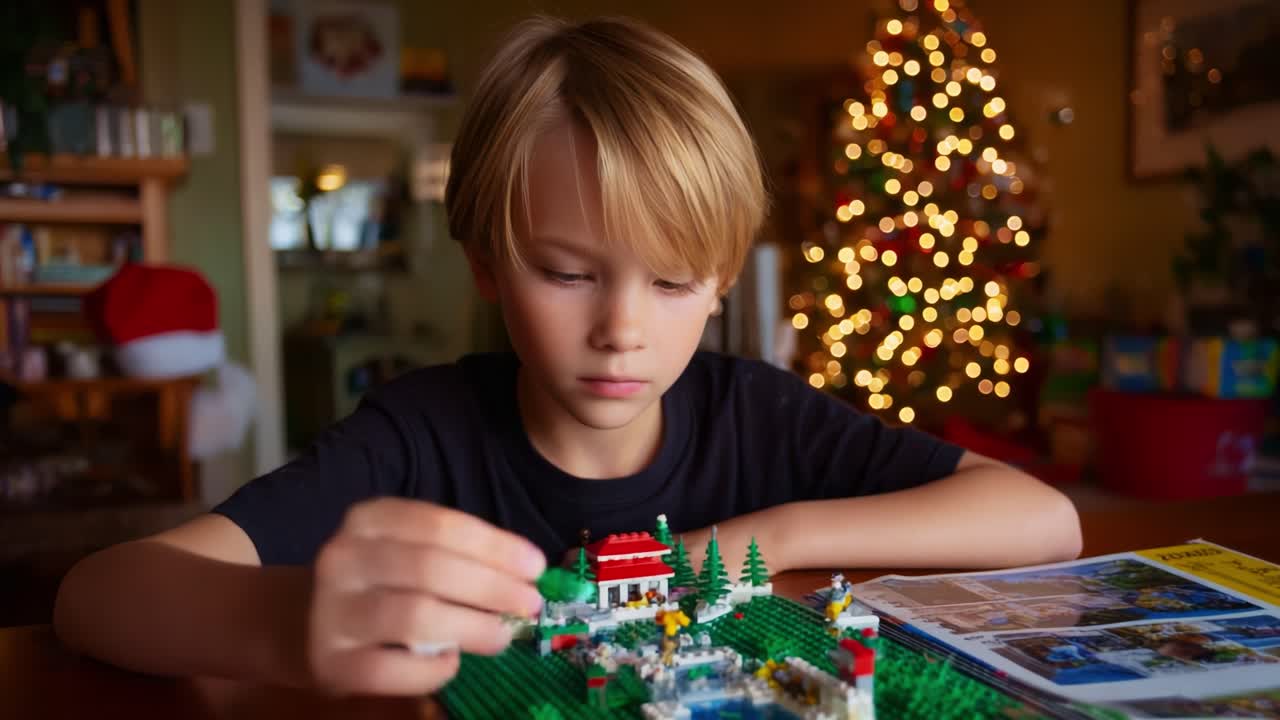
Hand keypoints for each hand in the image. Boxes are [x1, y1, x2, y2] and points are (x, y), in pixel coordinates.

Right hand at [307, 498, 545, 694]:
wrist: (298, 621)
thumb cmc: (375, 581)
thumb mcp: (403, 549)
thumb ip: (454, 555)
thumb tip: (525, 574)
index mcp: (367, 520)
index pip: (439, 524)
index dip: (494, 546)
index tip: (535, 566)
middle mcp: (343, 558)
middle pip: (431, 568)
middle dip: (491, 586)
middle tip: (529, 603)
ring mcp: (331, 612)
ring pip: (414, 616)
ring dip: (470, 626)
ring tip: (501, 635)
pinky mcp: (330, 663)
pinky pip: (392, 668)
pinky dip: (432, 668)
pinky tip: (452, 663)